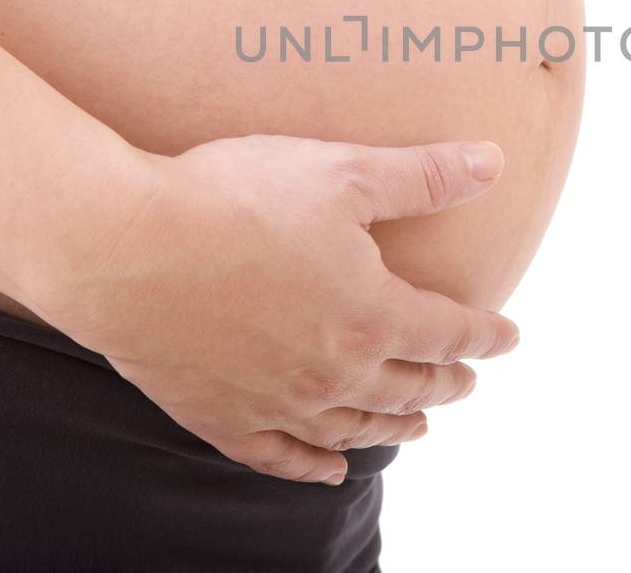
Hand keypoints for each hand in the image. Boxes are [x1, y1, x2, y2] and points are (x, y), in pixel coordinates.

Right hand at [33, 134, 519, 484]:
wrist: (121, 245)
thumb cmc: (231, 198)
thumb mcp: (340, 173)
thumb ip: (421, 176)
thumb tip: (492, 162)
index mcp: (371, 316)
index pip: (449, 334)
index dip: (486, 335)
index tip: (508, 337)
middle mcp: (334, 372)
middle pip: (410, 389)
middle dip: (447, 384)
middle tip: (466, 381)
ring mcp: (277, 403)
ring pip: (355, 426)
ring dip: (394, 426)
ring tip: (417, 426)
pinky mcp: (222, 418)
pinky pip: (281, 457)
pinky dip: (314, 466)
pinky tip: (331, 468)